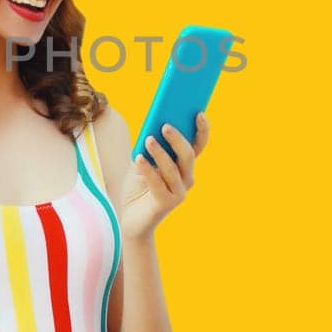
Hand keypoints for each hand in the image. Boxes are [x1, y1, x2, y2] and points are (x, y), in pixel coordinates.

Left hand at [117, 112, 209, 240]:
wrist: (129, 218)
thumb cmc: (137, 187)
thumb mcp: (142, 161)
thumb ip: (149, 146)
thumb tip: (152, 126)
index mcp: (184, 166)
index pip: (198, 145)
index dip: (201, 130)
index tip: (198, 113)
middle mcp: (186, 178)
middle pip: (187, 155)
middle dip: (177, 139)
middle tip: (165, 125)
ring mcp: (178, 192)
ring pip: (172, 168)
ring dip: (160, 153)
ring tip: (148, 139)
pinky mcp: (166, 203)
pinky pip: (157, 183)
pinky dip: (147, 169)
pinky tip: (138, 158)